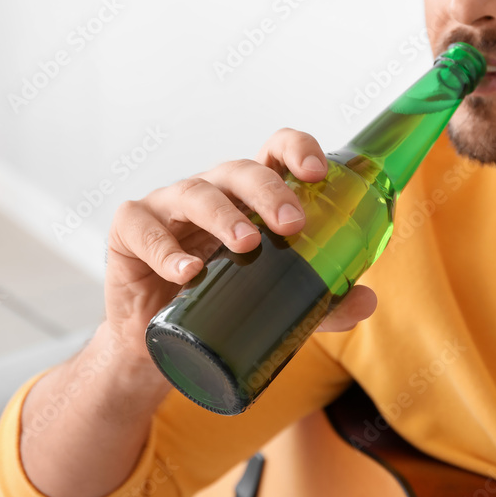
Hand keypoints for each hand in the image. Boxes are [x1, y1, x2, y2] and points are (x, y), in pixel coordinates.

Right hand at [99, 128, 377, 371]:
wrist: (159, 346)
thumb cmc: (222, 304)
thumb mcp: (276, 303)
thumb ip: (321, 303)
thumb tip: (366, 302)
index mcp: (248, 198)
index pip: (273, 153)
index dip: (295, 150)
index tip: (318, 173)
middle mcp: (210, 193)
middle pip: (240, 170)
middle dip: (269, 190)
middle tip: (292, 225)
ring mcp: (167, 208)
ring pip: (196, 193)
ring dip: (224, 215)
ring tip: (246, 244)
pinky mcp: (129, 233)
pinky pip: (143, 229)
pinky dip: (165, 249)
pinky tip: (187, 272)